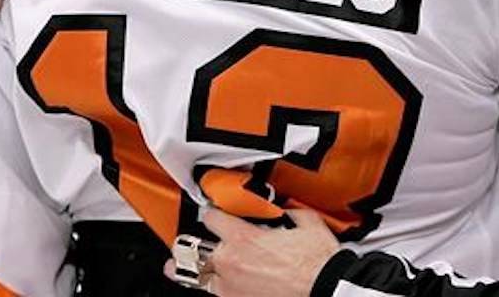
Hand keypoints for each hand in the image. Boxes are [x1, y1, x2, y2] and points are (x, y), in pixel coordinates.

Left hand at [165, 208, 338, 296]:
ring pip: (196, 276)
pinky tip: (210, 284)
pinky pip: (216, 293)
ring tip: (174, 266)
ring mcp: (231, 287)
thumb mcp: (304, 222)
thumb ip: (287, 212)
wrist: (325, 287)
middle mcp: (230, 262)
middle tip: (184, 242)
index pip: (211, 218)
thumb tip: (283, 209)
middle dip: (188, 244)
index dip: (210, 212)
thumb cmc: (316, 260)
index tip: (211, 212)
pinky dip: (213, 286)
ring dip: (187, 269)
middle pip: (192, 249)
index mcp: (243, 237)